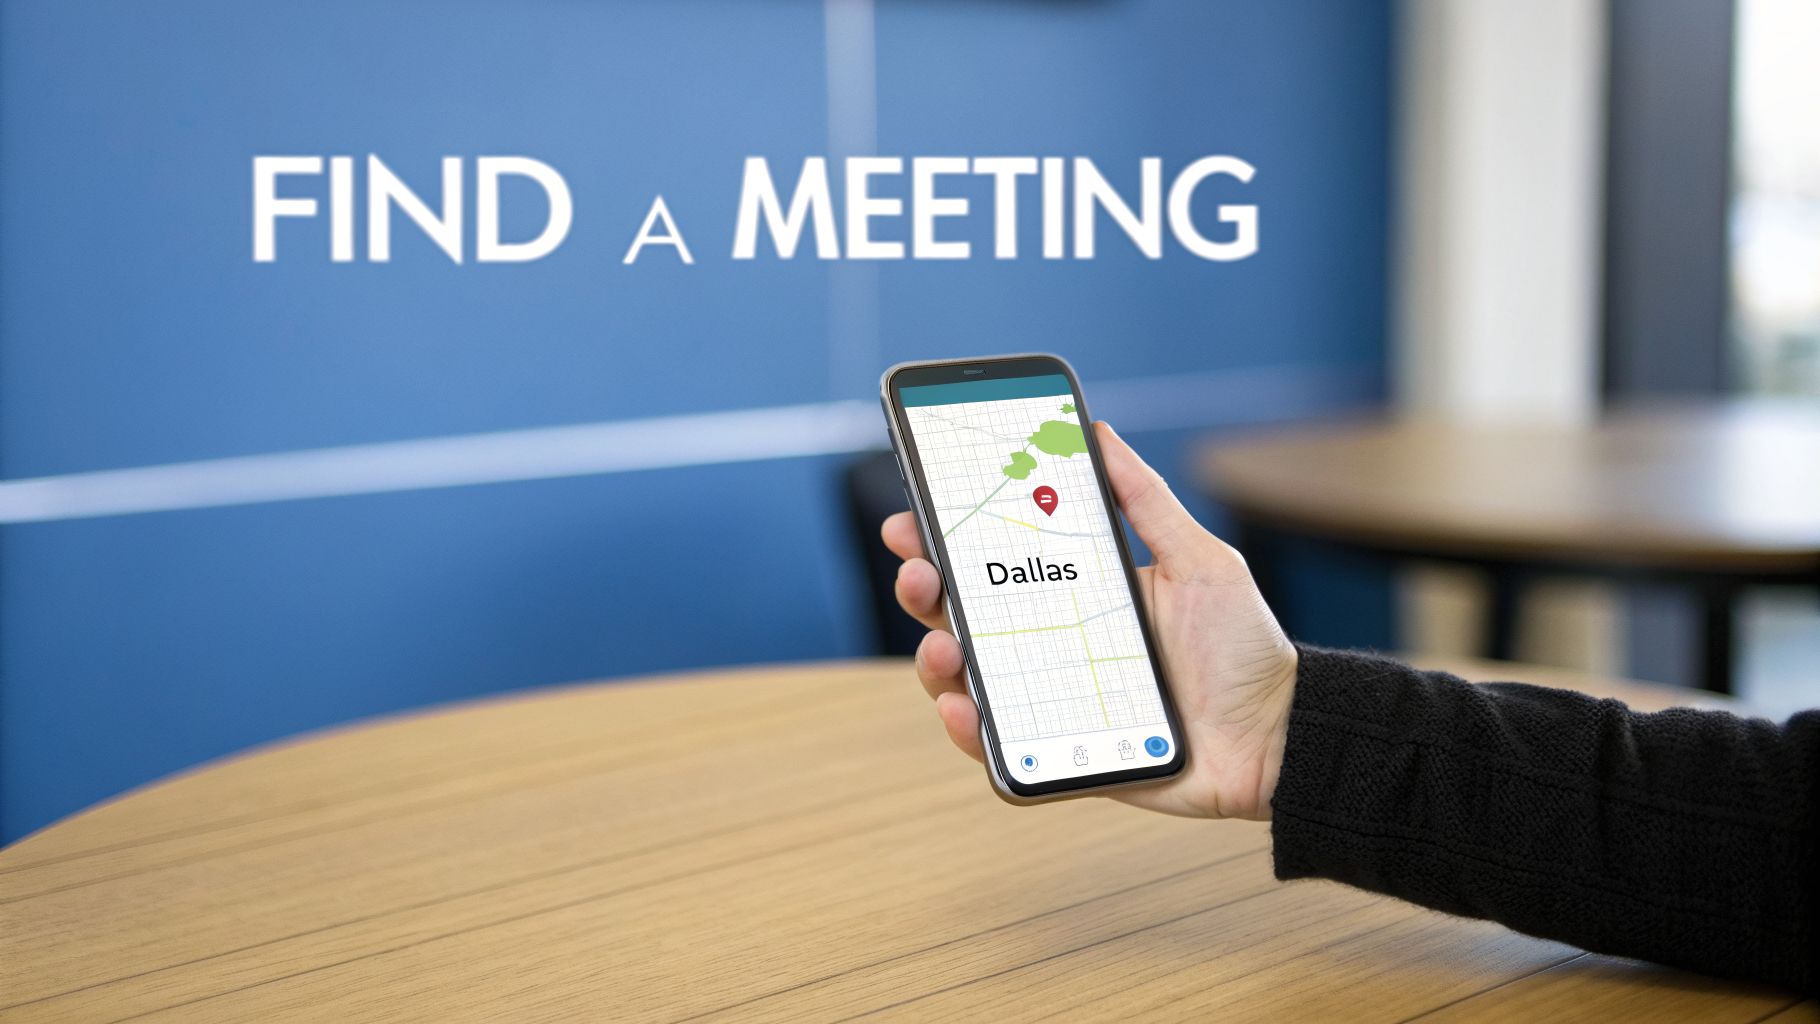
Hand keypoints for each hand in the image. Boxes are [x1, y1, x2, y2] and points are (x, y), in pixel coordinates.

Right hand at [882, 421, 1296, 819]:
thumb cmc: (1245, 648)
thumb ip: (1146, 501)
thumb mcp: (1200, 559)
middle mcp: (1053, 645)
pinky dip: (971, 732)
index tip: (912, 516)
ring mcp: (1053, 703)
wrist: (1283, 738)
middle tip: (918, 573)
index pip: (994, 561)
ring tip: (944, 645)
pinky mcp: (1063, 755)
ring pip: (967, 680)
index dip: (944, 540)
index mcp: (1077, 593)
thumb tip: (1098, 432)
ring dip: (936, 659)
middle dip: (924, 591)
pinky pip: (1001, 749)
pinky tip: (964, 710)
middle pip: (964, 616)